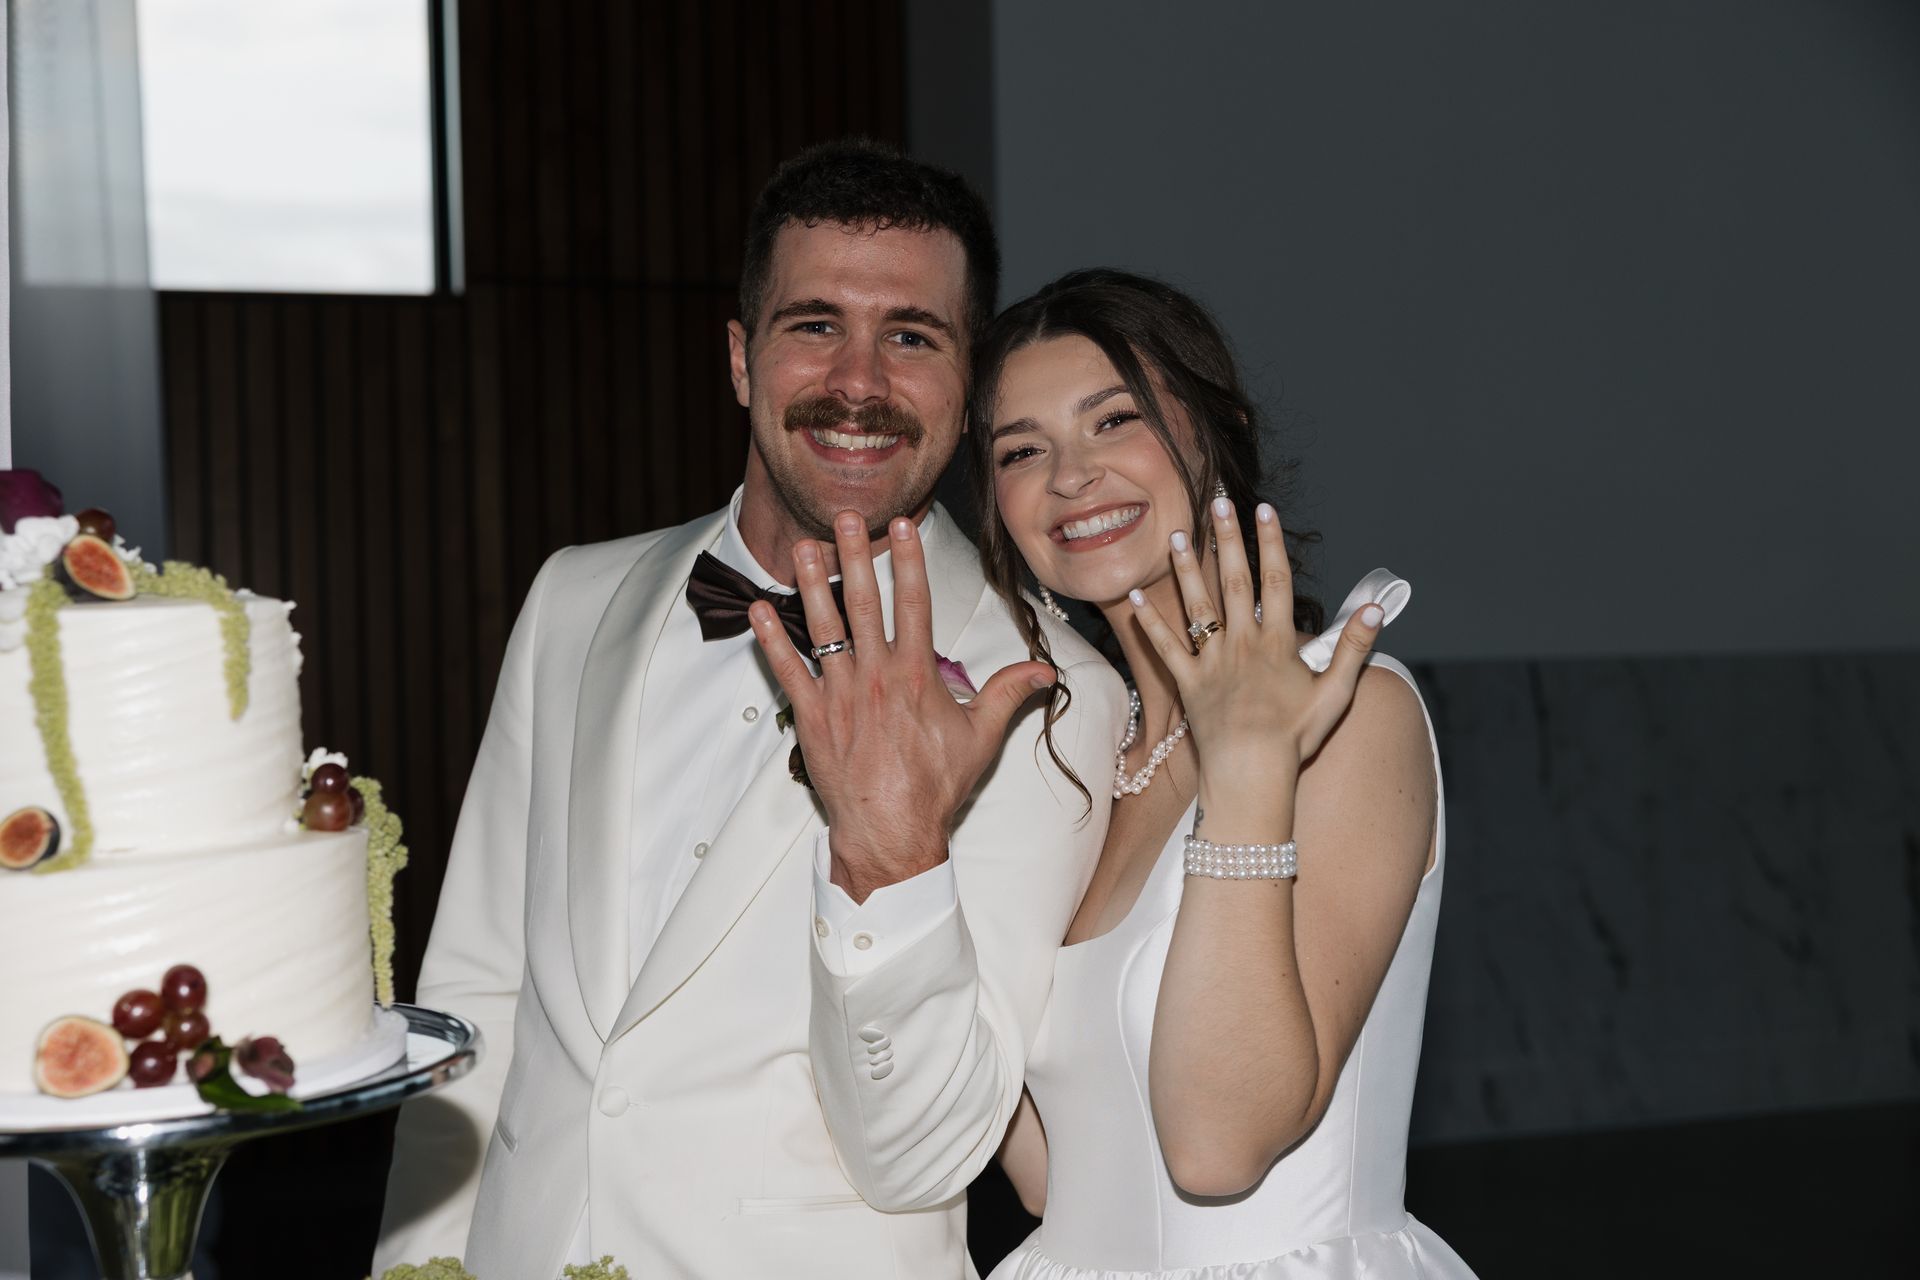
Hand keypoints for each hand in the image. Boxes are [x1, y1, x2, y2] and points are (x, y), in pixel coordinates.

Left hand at [749, 510, 1057, 901]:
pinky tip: (759, 610)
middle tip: (843, 517)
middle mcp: (876, 676)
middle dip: (853, 556)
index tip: (901, 525)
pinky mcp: (813, 717)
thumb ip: (1008, 693)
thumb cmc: (936, 786)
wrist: (893, 831)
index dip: (908, 561)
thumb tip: (1044, 671)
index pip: (914, 604)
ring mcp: (841, 694)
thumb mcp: (980, 736)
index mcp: (916, 675)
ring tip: (801, 547)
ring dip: (810, 584)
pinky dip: (772, 641)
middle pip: (863, 603)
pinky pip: (787, 671)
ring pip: (823, 628)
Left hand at [1128, 498, 1382, 793]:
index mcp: (1277, 643)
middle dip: (1228, 539)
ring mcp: (1212, 662)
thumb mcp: (1336, 692)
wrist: (1253, 774)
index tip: (1264, 510)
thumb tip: (1377, 608)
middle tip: (1217, 501)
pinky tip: (1135, 597)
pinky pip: (1165, 649)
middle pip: (1235, 581)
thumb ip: (1354, 647)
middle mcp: (1242, 644)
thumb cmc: (1296, 738)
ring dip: (1188, 568)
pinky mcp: (1188, 684)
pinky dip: (1150, 623)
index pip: (1275, 581)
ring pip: (1197, 606)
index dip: (1271, 543)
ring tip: (1177, 535)